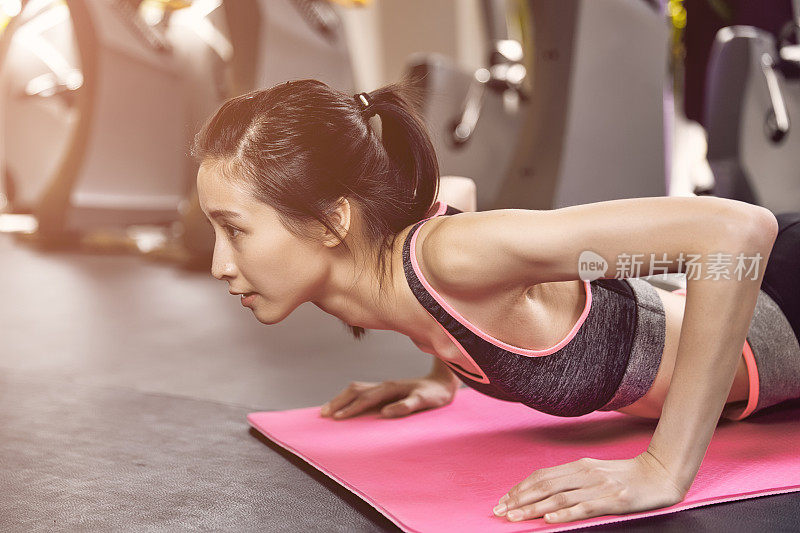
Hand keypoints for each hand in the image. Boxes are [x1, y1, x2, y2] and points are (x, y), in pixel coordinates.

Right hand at [320, 375, 457, 419]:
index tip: (338, 418)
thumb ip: (406, 406)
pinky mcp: (384, 390)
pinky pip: (360, 391)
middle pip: (355, 390)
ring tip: (326, 411)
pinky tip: (343, 405)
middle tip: (323, 415)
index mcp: (391, 388)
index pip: (366, 398)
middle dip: (338, 402)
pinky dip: (347, 397)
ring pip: (355, 389)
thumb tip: (385, 413)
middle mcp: (384, 385)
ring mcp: (383, 386)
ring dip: (340, 398)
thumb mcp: (425, 401)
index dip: (352, 408)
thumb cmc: (434, 394)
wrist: (442, 383)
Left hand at [492, 451, 687, 523]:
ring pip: (559, 497)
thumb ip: (572, 479)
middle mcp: (585, 473)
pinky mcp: (613, 500)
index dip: (520, 488)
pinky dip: (565, 514)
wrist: (661, 473)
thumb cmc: (626, 475)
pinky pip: (584, 507)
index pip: (542, 476)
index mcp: (579, 465)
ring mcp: (599, 486)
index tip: (503, 500)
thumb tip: (544, 492)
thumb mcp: (595, 471)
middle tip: (499, 512)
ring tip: (514, 518)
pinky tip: (549, 520)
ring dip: (533, 509)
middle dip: (519, 500)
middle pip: (544, 486)